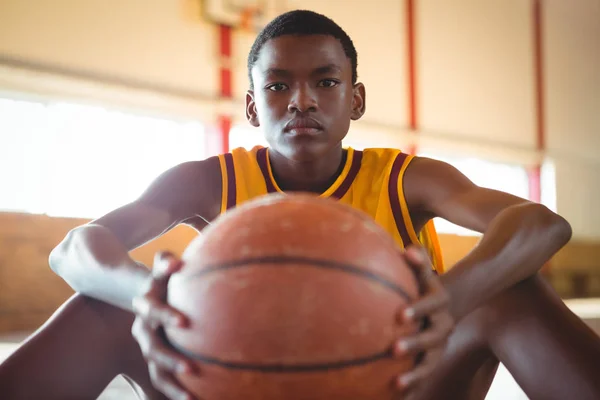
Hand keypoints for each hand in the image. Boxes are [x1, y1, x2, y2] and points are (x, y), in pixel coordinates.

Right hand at [131, 252, 197, 399]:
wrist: (149, 297)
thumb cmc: (165, 280)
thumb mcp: (163, 268)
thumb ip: (166, 263)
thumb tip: (176, 262)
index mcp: (146, 306)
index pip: (152, 311)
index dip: (165, 316)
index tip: (184, 322)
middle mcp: (144, 330)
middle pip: (152, 348)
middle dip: (170, 359)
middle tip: (191, 368)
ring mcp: (149, 348)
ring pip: (156, 372)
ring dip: (173, 386)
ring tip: (191, 398)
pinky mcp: (155, 363)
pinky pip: (163, 383)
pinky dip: (175, 395)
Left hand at [393, 246, 454, 396]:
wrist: (438, 306)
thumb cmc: (420, 284)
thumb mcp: (420, 270)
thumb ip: (417, 259)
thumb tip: (408, 250)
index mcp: (439, 302)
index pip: (432, 304)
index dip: (419, 309)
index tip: (400, 315)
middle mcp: (443, 326)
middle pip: (432, 338)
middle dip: (415, 344)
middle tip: (394, 349)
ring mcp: (439, 347)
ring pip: (430, 364)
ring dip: (415, 375)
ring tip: (397, 384)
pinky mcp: (432, 363)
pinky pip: (422, 378)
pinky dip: (412, 389)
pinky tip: (395, 398)